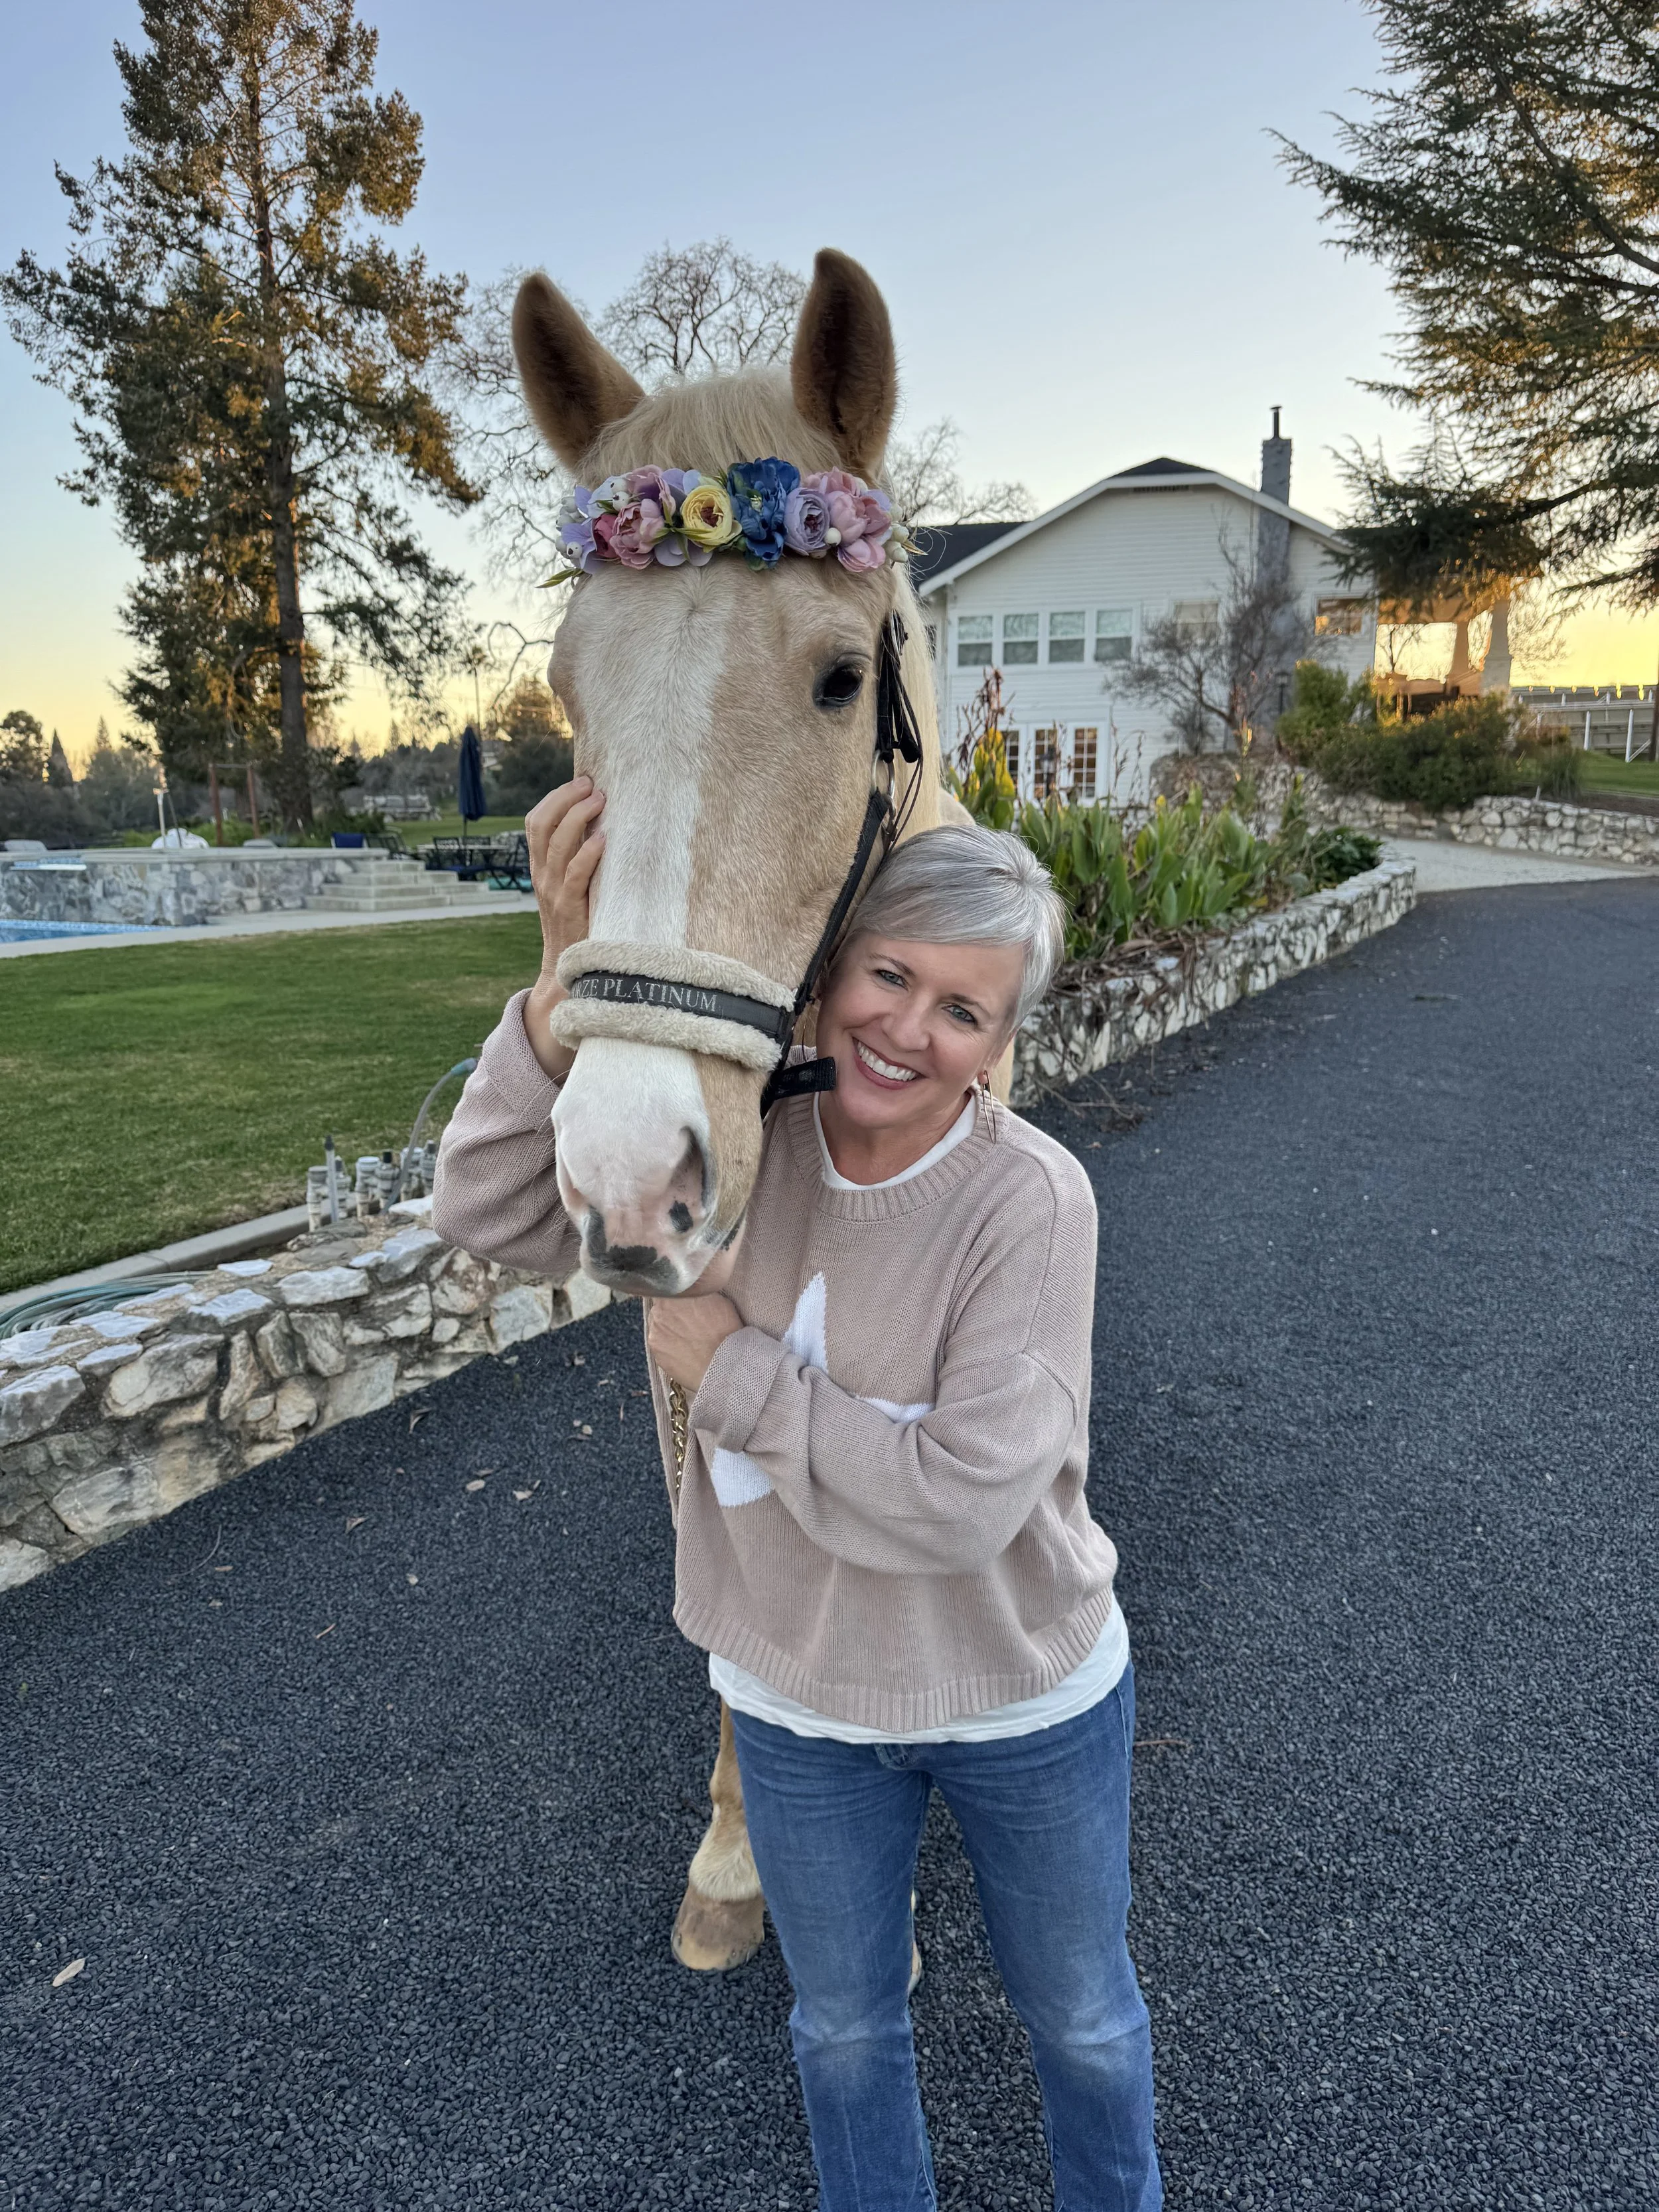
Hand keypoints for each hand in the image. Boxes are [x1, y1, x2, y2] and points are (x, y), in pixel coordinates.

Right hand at [522, 776, 603, 1079]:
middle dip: (565, 798)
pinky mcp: (568, 912)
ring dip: (578, 817)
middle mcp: (542, 878)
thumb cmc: (581, 929)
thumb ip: (582, 863)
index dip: (555, 797)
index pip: (536, 822)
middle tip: (591, 784)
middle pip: (541, 824)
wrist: (567, 978)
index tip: (581, 781)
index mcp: (541, 869)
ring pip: (555, 844)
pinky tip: (602, 841)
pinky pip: (573, 877)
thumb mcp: (577, 890)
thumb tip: (610, 829)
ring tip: (599, 800)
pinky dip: (586, 856)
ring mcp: (552, 894)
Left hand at [646, 1293, 742, 1394]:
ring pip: (659, 1327)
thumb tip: (692, 1290)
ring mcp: (654, 1334)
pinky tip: (686, 1349)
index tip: (685, 1300)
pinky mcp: (656, 1354)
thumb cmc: (724, 1331)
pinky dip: (670, 1346)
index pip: (665, 1287)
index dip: (676, 1294)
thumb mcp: (716, 1298)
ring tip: (689, 1337)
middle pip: (660, 1308)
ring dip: (669, 1329)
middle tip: (689, 1320)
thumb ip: (696, 1291)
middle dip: (672, 1312)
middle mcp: (657, 1313)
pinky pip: (661, 1346)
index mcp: (671, 1294)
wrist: (723, 1364)